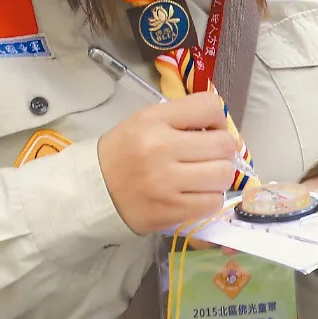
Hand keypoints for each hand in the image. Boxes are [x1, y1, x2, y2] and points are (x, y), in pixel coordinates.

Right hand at [97, 92, 238, 234]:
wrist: (93, 191)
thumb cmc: (123, 151)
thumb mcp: (146, 120)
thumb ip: (183, 117)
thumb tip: (224, 131)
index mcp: (155, 121)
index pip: (210, 107)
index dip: (218, 119)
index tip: (208, 130)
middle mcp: (161, 149)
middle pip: (223, 144)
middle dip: (222, 150)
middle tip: (208, 156)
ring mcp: (167, 183)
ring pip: (224, 175)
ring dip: (219, 176)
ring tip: (203, 177)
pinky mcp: (171, 211)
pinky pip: (213, 203)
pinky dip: (210, 198)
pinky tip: (195, 194)